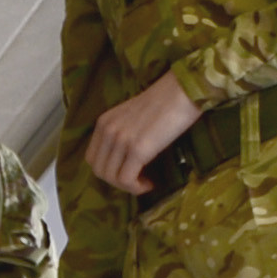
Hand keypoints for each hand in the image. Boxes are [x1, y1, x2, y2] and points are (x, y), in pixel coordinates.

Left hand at [81, 70, 200, 199]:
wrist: (184, 90)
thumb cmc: (165, 102)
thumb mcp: (132, 116)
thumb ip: (121, 132)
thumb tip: (123, 158)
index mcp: (103, 122)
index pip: (92, 158)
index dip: (107, 171)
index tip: (126, 172)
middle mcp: (108, 131)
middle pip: (99, 170)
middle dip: (117, 182)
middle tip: (137, 181)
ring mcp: (121, 140)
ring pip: (111, 177)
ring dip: (128, 186)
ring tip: (145, 182)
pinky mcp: (138, 149)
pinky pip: (126, 179)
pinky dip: (136, 187)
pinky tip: (150, 184)